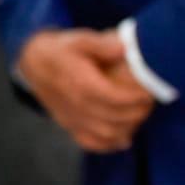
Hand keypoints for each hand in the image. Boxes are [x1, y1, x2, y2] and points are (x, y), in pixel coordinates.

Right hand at [17, 29, 154, 152]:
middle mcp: (77, 105)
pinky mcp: (69, 125)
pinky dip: (109, 145)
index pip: (114, 98)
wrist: (33, 63)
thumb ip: (103, 44)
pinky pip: (90, 143)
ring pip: (105, 134)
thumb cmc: (62, 50)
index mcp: (81, 84)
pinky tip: (124, 138)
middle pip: (113, 118)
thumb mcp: (80, 39)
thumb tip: (125, 47)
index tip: (149, 93)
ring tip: (140, 115)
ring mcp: (72, 118)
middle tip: (150, 103)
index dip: (135, 98)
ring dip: (127, 128)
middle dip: (136, 113)